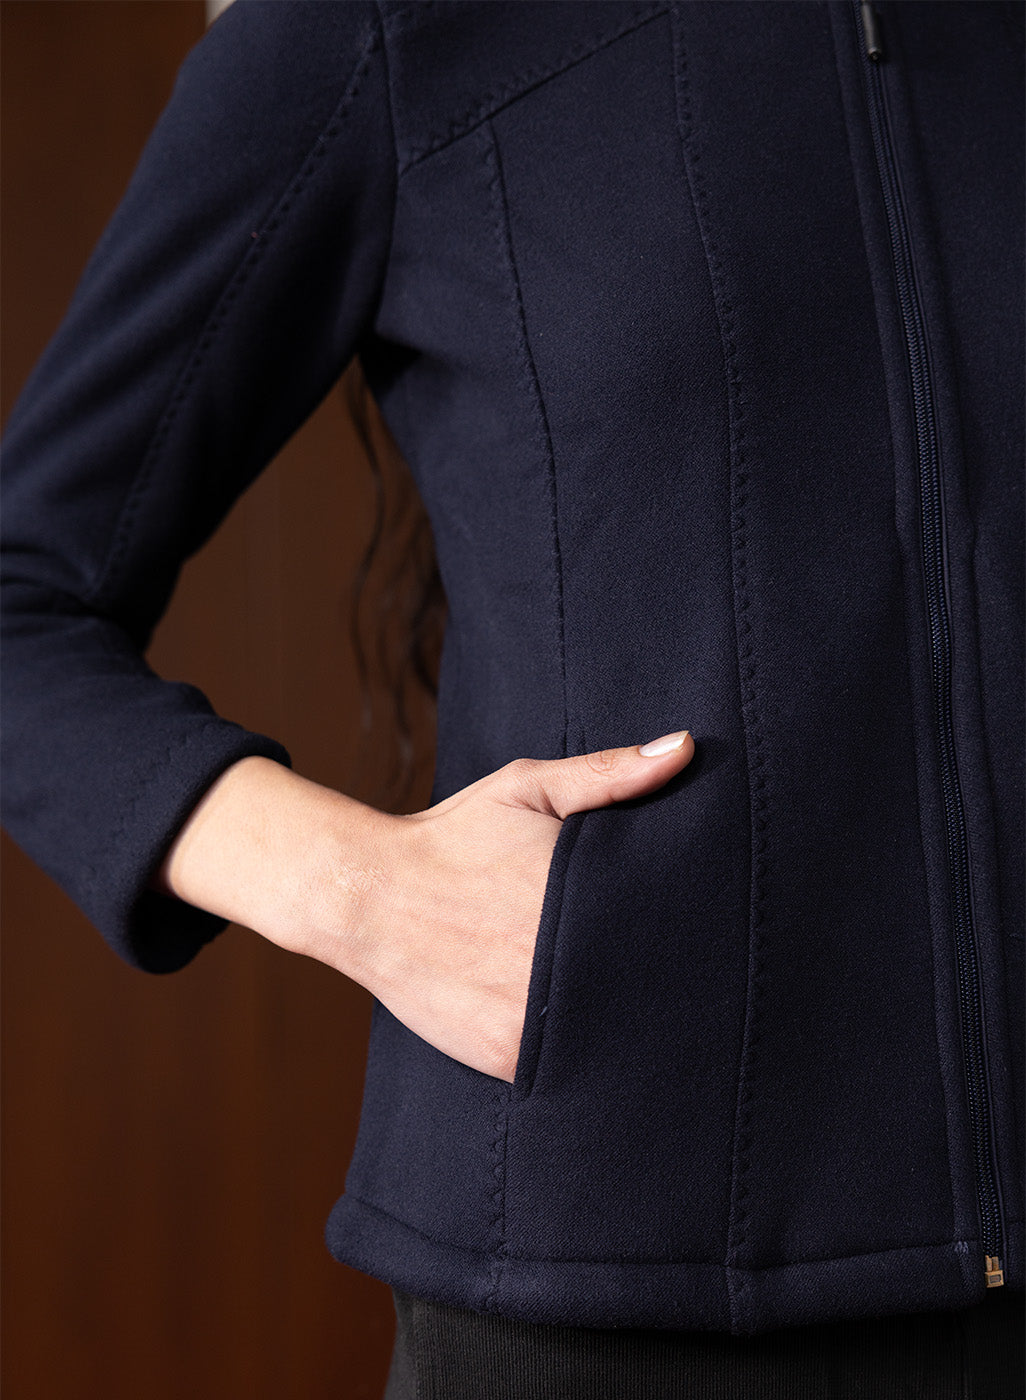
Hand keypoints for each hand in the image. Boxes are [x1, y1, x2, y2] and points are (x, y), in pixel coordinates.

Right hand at [310, 730, 694, 1081]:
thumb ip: (608, 773)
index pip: (676, 928)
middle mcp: (567, 961)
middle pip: (651, 988)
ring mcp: (539, 1016)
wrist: (366, 894)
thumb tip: (684, 747)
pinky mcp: (512, 1056)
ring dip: (628, 1025)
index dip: (695, 934)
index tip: (700, 932)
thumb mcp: (528, 790)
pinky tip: (588, 1034)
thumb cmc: (453, 838)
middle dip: (666, 981)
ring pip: (615, 1036)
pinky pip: (570, 1067)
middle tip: (670, 972)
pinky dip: (584, 1058)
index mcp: (586, 896)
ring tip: (629, 1002)